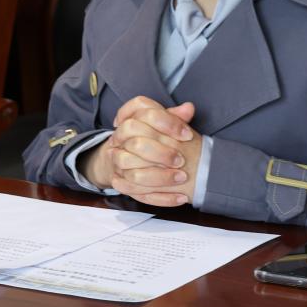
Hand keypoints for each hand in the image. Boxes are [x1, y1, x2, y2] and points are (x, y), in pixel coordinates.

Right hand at [83, 96, 200, 206]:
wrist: (122, 152)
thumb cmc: (149, 135)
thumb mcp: (162, 123)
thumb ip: (175, 116)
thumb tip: (189, 108)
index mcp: (131, 118)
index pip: (146, 115)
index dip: (168, 124)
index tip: (187, 134)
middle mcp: (119, 138)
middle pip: (136, 144)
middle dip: (162, 154)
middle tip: (182, 159)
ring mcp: (117, 161)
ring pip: (134, 173)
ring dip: (161, 178)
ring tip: (182, 178)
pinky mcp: (120, 181)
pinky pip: (137, 193)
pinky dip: (161, 198)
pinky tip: (179, 197)